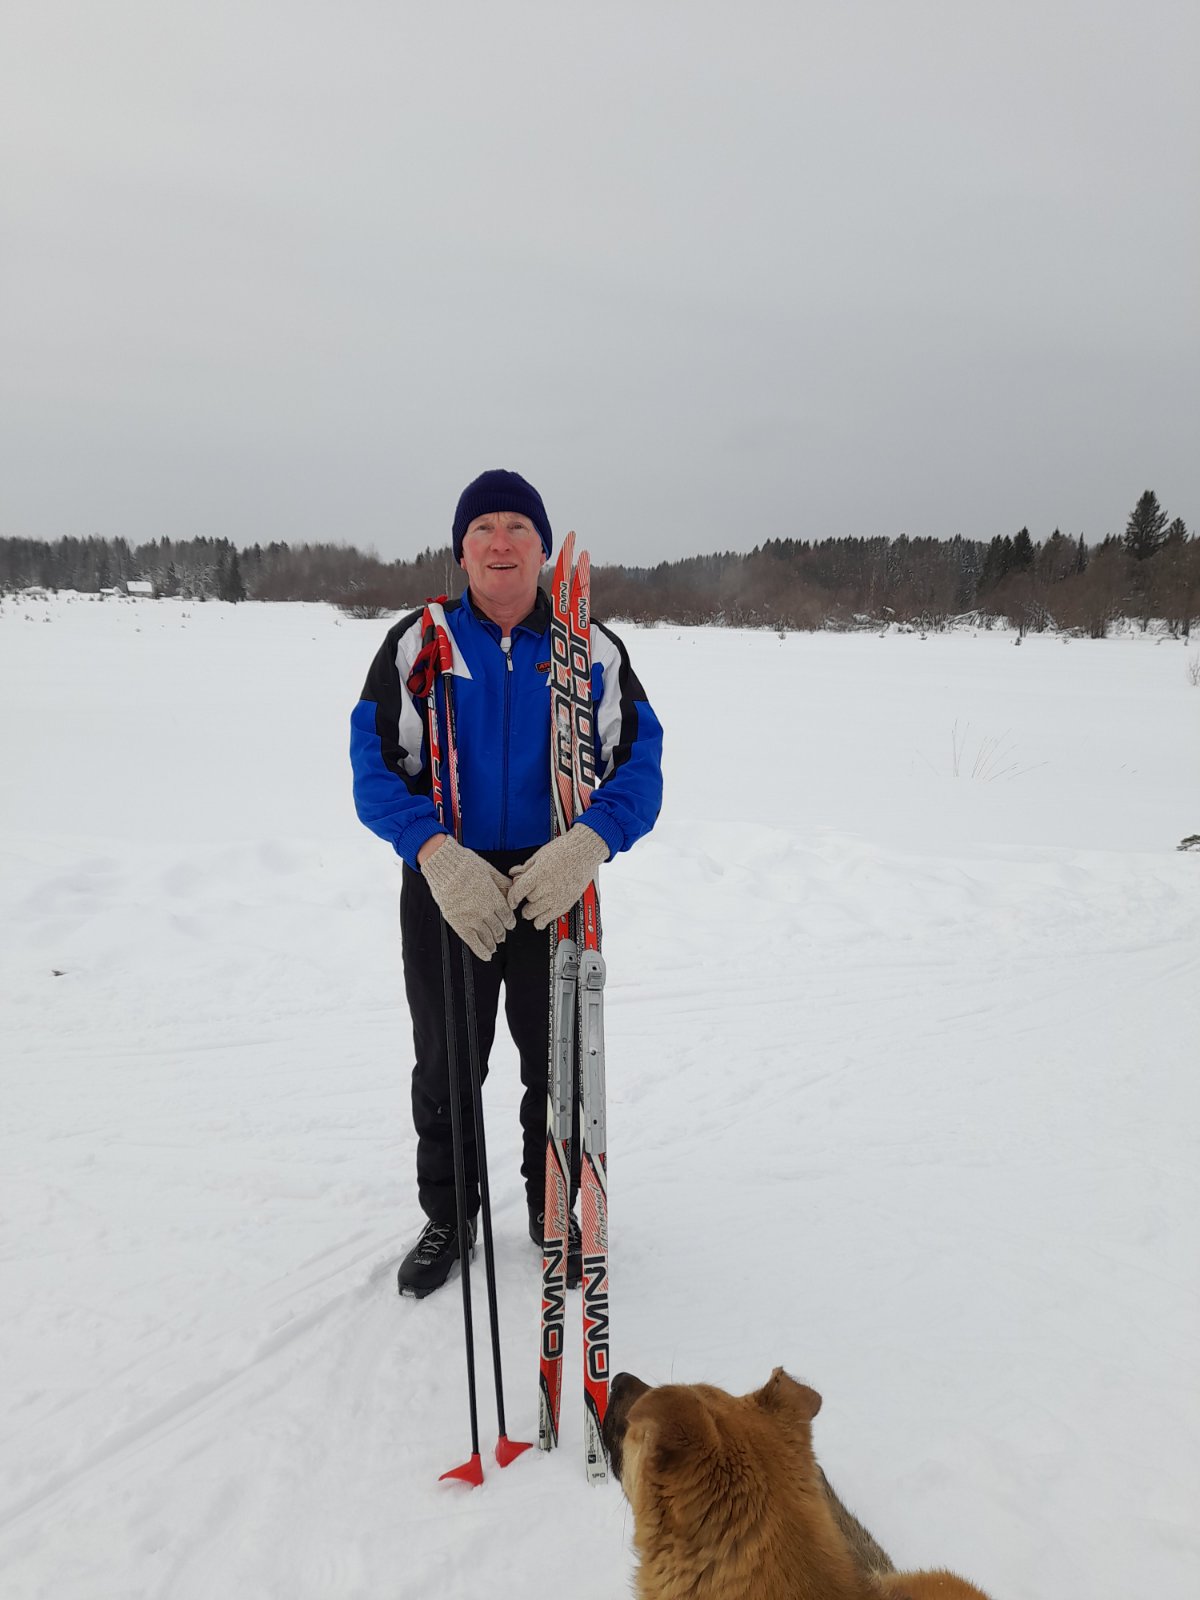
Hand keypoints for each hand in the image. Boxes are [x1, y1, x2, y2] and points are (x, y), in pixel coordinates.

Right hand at [420, 836, 515, 959]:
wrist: (444, 867)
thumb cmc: (465, 865)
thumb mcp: (489, 870)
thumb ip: (502, 883)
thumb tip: (512, 888)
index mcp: (494, 898)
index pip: (507, 916)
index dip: (510, 922)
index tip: (509, 924)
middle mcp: (485, 911)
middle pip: (499, 928)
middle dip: (501, 933)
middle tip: (501, 936)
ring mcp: (472, 919)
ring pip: (488, 937)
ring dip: (493, 943)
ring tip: (494, 947)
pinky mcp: (459, 924)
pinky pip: (473, 942)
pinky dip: (481, 951)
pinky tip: (487, 956)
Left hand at [507, 825, 608, 929]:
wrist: (585, 852)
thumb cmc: (565, 850)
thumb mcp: (540, 855)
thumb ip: (525, 867)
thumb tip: (514, 873)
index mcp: (539, 874)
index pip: (518, 892)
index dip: (512, 897)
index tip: (512, 900)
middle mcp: (547, 887)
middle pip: (527, 901)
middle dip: (524, 899)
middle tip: (527, 896)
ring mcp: (557, 897)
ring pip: (534, 913)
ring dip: (530, 911)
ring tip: (531, 907)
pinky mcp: (565, 904)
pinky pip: (548, 919)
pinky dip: (540, 921)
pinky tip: (539, 919)